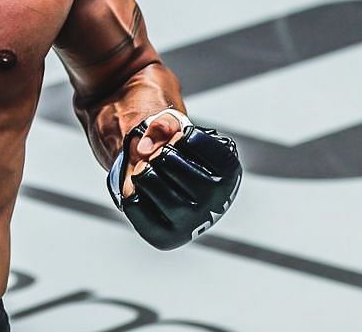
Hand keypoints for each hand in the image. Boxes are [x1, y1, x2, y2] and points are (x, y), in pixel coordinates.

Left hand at [107, 109, 242, 249]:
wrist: (168, 183)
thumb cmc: (178, 152)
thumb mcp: (176, 128)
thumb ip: (163, 124)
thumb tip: (143, 148)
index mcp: (229, 172)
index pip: (199, 144)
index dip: (182, 137)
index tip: (180, 139)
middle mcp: (217, 201)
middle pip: (177, 169)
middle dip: (161, 155)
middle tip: (158, 155)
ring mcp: (193, 222)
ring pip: (160, 191)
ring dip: (144, 173)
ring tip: (146, 168)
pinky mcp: (166, 236)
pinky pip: (138, 209)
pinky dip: (132, 193)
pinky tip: (141, 187)